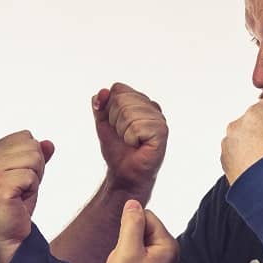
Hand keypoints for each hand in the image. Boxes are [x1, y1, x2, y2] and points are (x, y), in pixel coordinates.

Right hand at [0, 131, 54, 262]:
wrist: (7, 233)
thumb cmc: (16, 204)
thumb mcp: (29, 174)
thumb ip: (37, 156)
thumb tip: (49, 143)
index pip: (27, 136)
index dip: (33, 158)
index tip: (21, 177)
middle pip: (32, 146)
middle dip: (36, 168)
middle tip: (23, 187)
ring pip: (34, 159)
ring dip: (34, 179)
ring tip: (21, 193)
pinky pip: (31, 177)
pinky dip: (31, 190)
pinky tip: (19, 200)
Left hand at [93, 83, 167, 199]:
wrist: (124, 173)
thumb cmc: (117, 148)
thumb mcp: (103, 122)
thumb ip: (100, 105)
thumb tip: (102, 92)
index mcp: (140, 101)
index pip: (118, 89)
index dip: (109, 108)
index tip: (114, 125)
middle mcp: (152, 106)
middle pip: (121, 99)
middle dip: (115, 120)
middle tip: (123, 136)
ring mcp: (159, 118)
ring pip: (128, 113)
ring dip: (123, 131)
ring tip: (131, 141)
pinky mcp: (161, 132)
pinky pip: (136, 127)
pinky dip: (131, 139)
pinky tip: (138, 146)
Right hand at [95, 200, 177, 262]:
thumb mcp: (127, 249)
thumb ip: (131, 223)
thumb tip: (133, 202)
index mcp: (169, 246)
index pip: (148, 216)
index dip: (131, 227)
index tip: (127, 249)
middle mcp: (169, 252)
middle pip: (144, 225)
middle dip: (129, 236)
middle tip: (125, 259)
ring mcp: (160, 260)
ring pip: (137, 236)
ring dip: (126, 246)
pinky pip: (135, 248)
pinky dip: (126, 254)